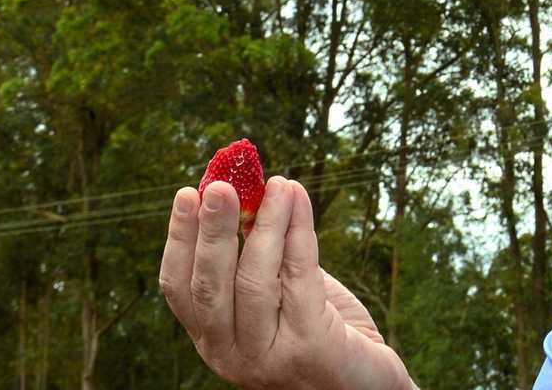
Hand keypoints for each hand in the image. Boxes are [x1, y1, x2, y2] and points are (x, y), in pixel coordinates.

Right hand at [159, 176, 415, 389]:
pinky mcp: (309, 349)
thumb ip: (263, 256)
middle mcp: (231, 355)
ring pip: (254, 280)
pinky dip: (299, 233)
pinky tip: (299, 200)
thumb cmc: (327, 331)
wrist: (371, 384)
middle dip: (212, 230)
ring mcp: (267, 357)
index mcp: (214, 339)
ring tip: (277, 183)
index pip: (180, 289)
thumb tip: (250, 194)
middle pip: (209, 286)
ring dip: (265, 224)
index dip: (180, 240)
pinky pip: (300, 278)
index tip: (186, 194)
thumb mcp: (283, 291)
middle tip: (220, 185)